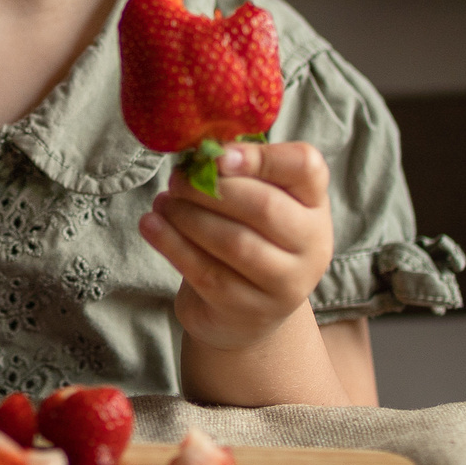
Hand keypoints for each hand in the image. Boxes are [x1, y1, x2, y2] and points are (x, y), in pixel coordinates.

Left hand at [139, 140, 333, 352]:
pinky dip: (172, 245)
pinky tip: (151, 226)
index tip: (218, 155)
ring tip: (164, 204)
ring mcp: (286, 283)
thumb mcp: (255, 203)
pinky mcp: (251, 310)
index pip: (307, 166)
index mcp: (314, 203)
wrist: (245, 312)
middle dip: (211, 190)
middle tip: (177, 180)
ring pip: (235, 243)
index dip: (262, 156)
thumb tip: (198, 152)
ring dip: (188, 217)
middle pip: (265, 207)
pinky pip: (207, 273)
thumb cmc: (247, 239)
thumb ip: (238, 175)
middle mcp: (312, 244)